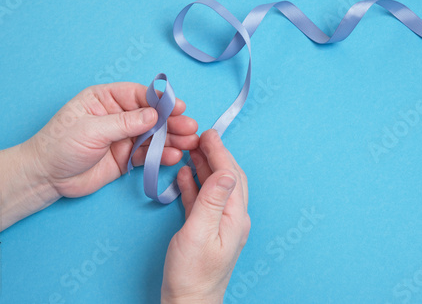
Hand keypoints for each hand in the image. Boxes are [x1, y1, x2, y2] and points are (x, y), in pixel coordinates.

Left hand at [24, 82, 198, 197]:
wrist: (47, 177)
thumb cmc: (60, 145)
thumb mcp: (92, 129)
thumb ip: (125, 123)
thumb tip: (154, 115)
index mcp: (106, 99)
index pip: (139, 95)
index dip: (160, 101)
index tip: (178, 107)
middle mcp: (118, 116)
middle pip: (151, 115)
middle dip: (171, 121)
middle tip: (190, 127)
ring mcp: (124, 137)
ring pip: (154, 135)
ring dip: (172, 139)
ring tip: (190, 143)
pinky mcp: (126, 157)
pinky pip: (148, 154)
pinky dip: (162, 155)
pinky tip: (174, 156)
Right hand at [161, 129, 249, 303]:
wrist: (189, 302)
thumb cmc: (192, 273)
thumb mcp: (199, 233)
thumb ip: (212, 200)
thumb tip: (226, 171)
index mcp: (235, 216)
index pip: (230, 175)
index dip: (220, 152)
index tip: (208, 134)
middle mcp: (233, 217)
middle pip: (228, 177)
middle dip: (216, 154)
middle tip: (201, 136)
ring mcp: (221, 223)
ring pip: (216, 186)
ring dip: (206, 166)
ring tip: (193, 150)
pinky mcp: (207, 228)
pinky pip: (204, 200)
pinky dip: (196, 184)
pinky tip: (187, 174)